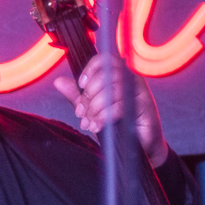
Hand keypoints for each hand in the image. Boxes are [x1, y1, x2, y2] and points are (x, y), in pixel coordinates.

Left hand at [54, 54, 168, 166]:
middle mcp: (130, 79)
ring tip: (89, 123)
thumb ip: (77, 96)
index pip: (104, 59)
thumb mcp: (92, 109)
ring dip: (95, 108)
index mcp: (118, 75)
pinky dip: (104, 117)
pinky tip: (97, 126)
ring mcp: (139, 91)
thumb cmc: (118, 124)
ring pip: (112, 90)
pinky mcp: (145, 106)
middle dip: (88, 96)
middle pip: (106, 75)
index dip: (90, 70)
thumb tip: (58, 81)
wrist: (140, 145)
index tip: (81, 85)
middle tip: (81, 113)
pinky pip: (120, 106)